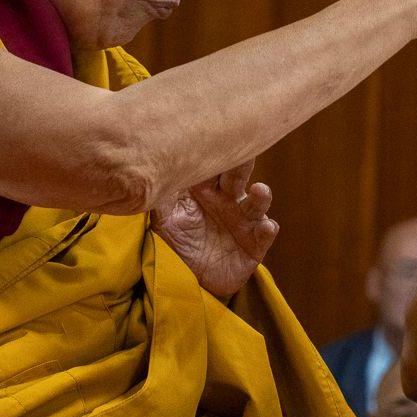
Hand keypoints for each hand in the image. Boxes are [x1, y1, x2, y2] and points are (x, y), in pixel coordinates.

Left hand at [155, 162, 277, 297]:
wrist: (190, 278)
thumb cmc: (178, 241)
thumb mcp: (164, 219)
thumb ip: (160, 198)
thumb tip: (148, 174)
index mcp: (206, 188)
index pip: (212, 165)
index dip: (214, 153)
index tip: (214, 138)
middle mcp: (228, 199)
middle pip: (238, 175)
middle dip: (242, 164)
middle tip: (244, 153)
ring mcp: (244, 219)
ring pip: (257, 201)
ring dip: (261, 195)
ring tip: (260, 190)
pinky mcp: (256, 243)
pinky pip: (266, 232)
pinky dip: (267, 229)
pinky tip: (265, 227)